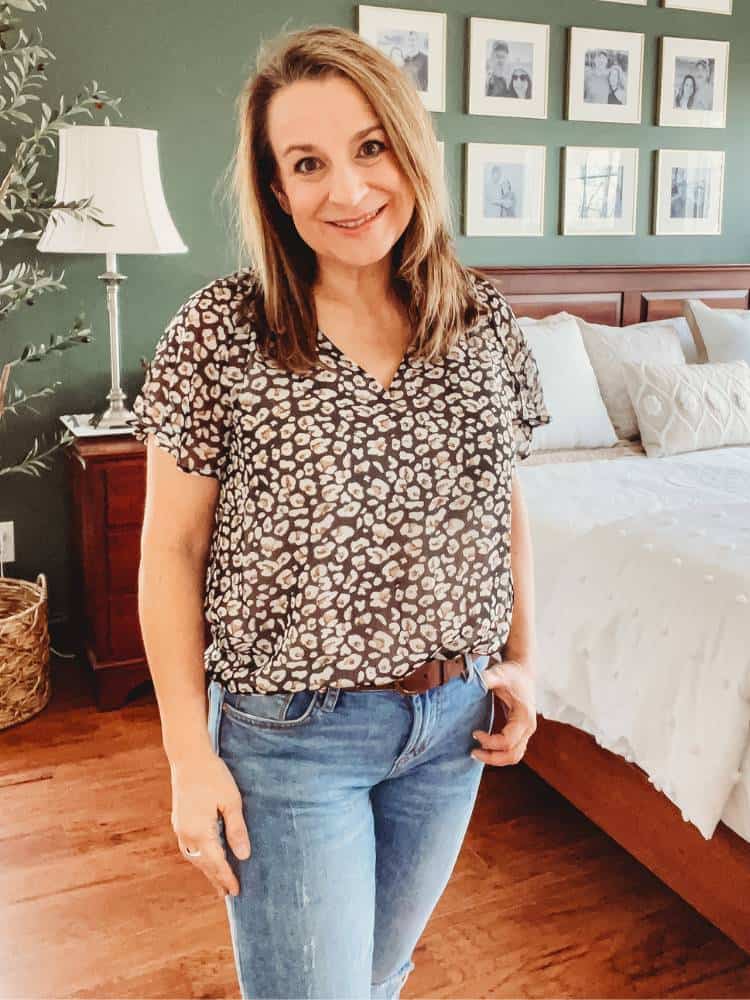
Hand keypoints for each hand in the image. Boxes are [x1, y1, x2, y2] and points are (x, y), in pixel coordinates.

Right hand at [169, 750, 251, 898]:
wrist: (188, 757)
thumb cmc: (213, 776)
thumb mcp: (231, 801)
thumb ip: (236, 830)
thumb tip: (244, 856)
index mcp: (200, 832)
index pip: (216, 863)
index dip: (227, 878)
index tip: (237, 892)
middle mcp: (186, 834)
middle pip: (203, 864)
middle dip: (216, 879)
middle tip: (228, 894)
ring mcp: (180, 827)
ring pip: (194, 857)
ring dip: (206, 869)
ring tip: (217, 880)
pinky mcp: (179, 820)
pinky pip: (189, 847)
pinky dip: (199, 856)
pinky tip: (205, 857)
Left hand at [471, 653, 536, 767]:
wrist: (522, 672)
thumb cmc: (510, 674)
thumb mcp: (499, 673)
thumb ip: (486, 678)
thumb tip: (469, 682)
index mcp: (524, 716)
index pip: (508, 740)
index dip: (490, 742)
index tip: (474, 733)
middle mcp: (528, 727)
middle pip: (513, 755)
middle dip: (492, 757)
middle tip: (472, 752)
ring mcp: (526, 732)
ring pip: (514, 757)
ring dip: (496, 759)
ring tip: (476, 753)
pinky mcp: (521, 733)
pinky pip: (512, 751)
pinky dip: (499, 754)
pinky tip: (484, 748)